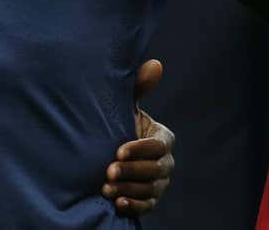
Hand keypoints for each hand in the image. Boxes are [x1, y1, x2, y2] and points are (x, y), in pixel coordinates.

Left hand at [101, 59, 173, 215]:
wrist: (103, 147)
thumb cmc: (115, 121)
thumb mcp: (123, 104)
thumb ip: (138, 87)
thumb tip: (155, 63)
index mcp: (163, 138)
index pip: (158, 146)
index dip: (140, 149)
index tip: (117, 150)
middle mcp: (165, 161)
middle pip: (156, 170)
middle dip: (132, 171)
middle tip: (109, 171)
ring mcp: (158, 182)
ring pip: (150, 189)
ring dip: (129, 189)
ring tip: (106, 187)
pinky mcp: (149, 198)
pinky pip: (147, 205)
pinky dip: (133, 205)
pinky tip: (117, 203)